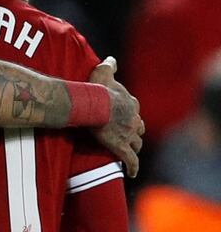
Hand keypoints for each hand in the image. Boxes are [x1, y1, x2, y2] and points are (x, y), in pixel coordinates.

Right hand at [88, 57, 144, 177]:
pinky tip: (131, 172)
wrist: (94, 105)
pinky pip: (131, 161)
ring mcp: (129, 135)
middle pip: (138, 128)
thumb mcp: (103, 72)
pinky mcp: (122, 147)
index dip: (129, 113)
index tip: (122, 115)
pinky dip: (132, 167)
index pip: (134, 109)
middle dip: (134, 131)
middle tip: (126, 134)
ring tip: (128, 151)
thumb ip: (109, 65)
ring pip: (137, 143)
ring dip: (134, 146)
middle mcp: (134, 119)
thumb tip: (112, 58)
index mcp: (130, 103)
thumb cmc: (96, 88)